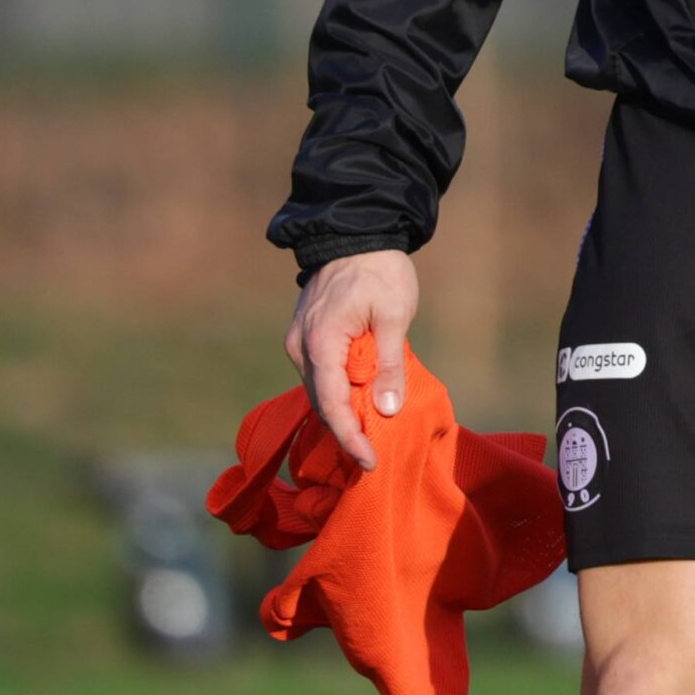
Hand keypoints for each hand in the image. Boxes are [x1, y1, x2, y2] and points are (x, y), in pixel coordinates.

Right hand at [284, 249, 419, 471]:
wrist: (357, 233)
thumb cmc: (381, 271)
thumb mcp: (395, 315)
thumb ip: (389, 364)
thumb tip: (386, 410)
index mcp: (321, 342)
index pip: (332, 404)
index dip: (350, 437)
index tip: (369, 461)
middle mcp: (301, 347)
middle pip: (321, 403)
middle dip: (345, 432)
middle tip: (372, 457)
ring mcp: (299, 341)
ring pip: (319, 390)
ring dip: (340, 413)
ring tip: (368, 437)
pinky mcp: (305, 336)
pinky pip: (319, 374)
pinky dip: (336, 392)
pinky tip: (357, 404)